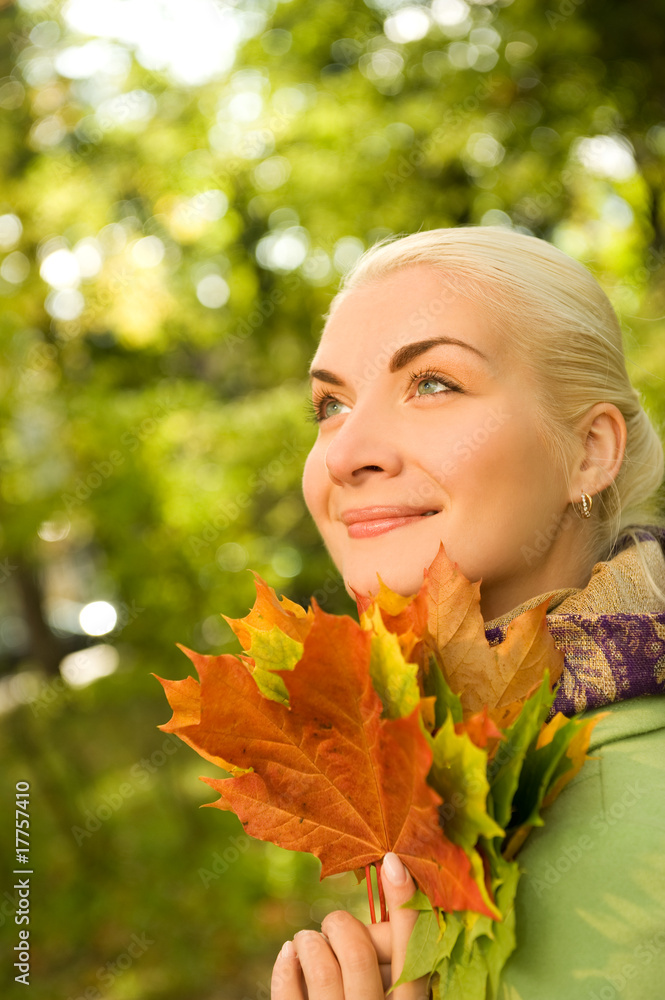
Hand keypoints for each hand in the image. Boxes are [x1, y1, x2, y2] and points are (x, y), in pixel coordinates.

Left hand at [271, 852, 428, 998]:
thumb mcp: (395, 998)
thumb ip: (394, 964)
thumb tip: (385, 908)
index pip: (412, 951)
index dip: (405, 903)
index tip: (393, 861)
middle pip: (357, 949)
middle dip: (340, 924)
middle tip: (334, 924)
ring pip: (320, 963)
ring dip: (311, 941)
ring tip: (310, 942)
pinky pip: (286, 991)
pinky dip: (286, 964)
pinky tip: (291, 955)